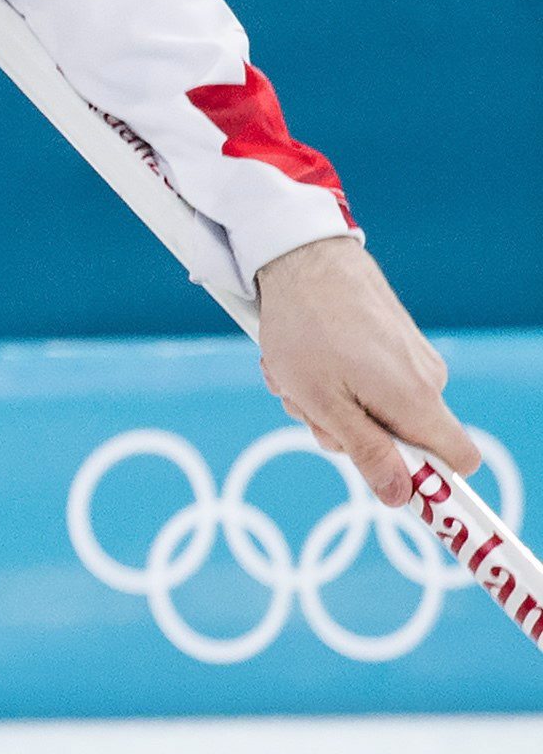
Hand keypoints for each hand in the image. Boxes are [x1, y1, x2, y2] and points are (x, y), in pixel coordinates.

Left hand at [253, 237, 477, 506]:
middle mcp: (427, 379)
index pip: (460, 460)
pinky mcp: (394, 341)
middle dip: (348, 434)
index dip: (432, 481)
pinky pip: (367, 379)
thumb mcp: (323, 403)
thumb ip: (367, 452)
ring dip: (328, 401)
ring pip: (373, 408)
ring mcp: (412, 358)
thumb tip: (402, 497)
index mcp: (417, 400)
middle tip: (304, 405)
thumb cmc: (305, 328)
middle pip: (400, 439)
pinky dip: (331, 376)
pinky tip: (301, 355)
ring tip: (293, 371)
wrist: (302, 257)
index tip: (393, 487)